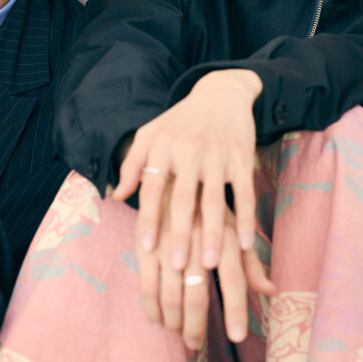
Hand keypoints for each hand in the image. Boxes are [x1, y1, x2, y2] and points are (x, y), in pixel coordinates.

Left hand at [112, 69, 262, 271]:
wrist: (221, 94)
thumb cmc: (180, 122)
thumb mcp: (150, 135)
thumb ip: (132, 165)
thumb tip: (116, 197)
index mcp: (162, 146)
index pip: (152, 186)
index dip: (150, 217)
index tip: (146, 248)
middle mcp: (188, 150)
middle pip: (183, 198)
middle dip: (180, 234)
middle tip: (177, 267)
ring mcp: (217, 154)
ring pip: (214, 200)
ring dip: (212, 233)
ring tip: (208, 265)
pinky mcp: (241, 157)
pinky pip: (244, 193)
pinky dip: (246, 219)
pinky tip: (244, 244)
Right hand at [138, 194, 273, 348]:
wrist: (171, 177)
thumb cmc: (208, 209)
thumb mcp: (233, 229)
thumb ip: (250, 262)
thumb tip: (271, 290)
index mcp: (226, 237)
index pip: (234, 280)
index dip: (235, 310)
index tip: (236, 337)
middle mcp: (200, 240)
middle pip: (198, 294)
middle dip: (196, 326)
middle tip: (195, 345)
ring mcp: (170, 243)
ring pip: (171, 294)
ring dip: (174, 320)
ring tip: (177, 332)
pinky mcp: (146, 243)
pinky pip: (147, 284)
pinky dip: (151, 307)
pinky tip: (155, 319)